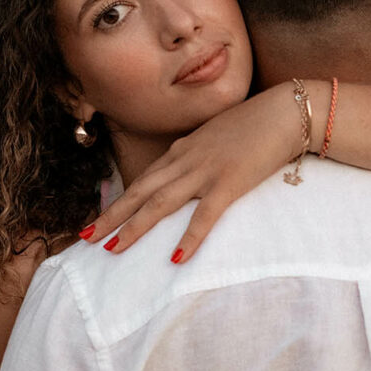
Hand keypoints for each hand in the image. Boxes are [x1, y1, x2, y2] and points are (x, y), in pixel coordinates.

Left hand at [80, 82, 310, 262]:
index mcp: (182, 150)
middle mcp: (185, 160)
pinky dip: (189, 237)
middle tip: (85, 238)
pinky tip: (176, 258)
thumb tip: (187, 175)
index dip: (120, 201)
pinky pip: (205, 215)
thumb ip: (199, 155)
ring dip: (134, 227)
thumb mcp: (217, 139)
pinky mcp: (229, 183)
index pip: (143, 180)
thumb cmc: (255, 125)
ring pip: (160, 202)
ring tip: (112, 248)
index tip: (99, 220)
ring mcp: (205, 171)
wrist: (285, 111)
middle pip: (140, 191)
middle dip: (111, 215)